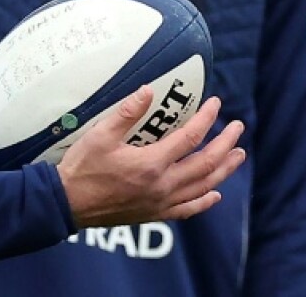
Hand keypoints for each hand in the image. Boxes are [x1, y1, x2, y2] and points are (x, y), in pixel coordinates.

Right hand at [56, 87, 244, 228]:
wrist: (67, 203)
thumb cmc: (82, 167)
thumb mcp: (101, 134)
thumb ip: (127, 112)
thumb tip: (148, 90)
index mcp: (151, 164)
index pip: (190, 137)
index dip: (207, 118)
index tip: (217, 103)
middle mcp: (162, 185)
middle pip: (205, 163)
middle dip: (225, 144)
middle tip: (238, 128)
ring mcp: (160, 202)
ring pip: (203, 187)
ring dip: (224, 170)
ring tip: (238, 156)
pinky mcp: (153, 214)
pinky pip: (187, 209)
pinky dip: (204, 201)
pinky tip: (214, 195)